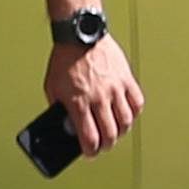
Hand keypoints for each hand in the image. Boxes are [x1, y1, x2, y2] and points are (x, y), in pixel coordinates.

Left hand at [46, 34, 142, 154]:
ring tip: (115, 132)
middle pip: (110, 133)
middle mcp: (99, 97)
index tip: (89, 153)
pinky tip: (127, 116)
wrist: (80, 36)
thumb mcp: (52, 88)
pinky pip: (137, 103)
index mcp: (78, 102)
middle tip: (103, 146)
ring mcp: (115, 88)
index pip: (89, 137)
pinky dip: (133, 114)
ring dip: (121, 132)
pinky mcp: (126, 78)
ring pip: (126, 121)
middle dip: (106, 145)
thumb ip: (58, 107)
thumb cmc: (63, 61)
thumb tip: (63, 123)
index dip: (90, 151)